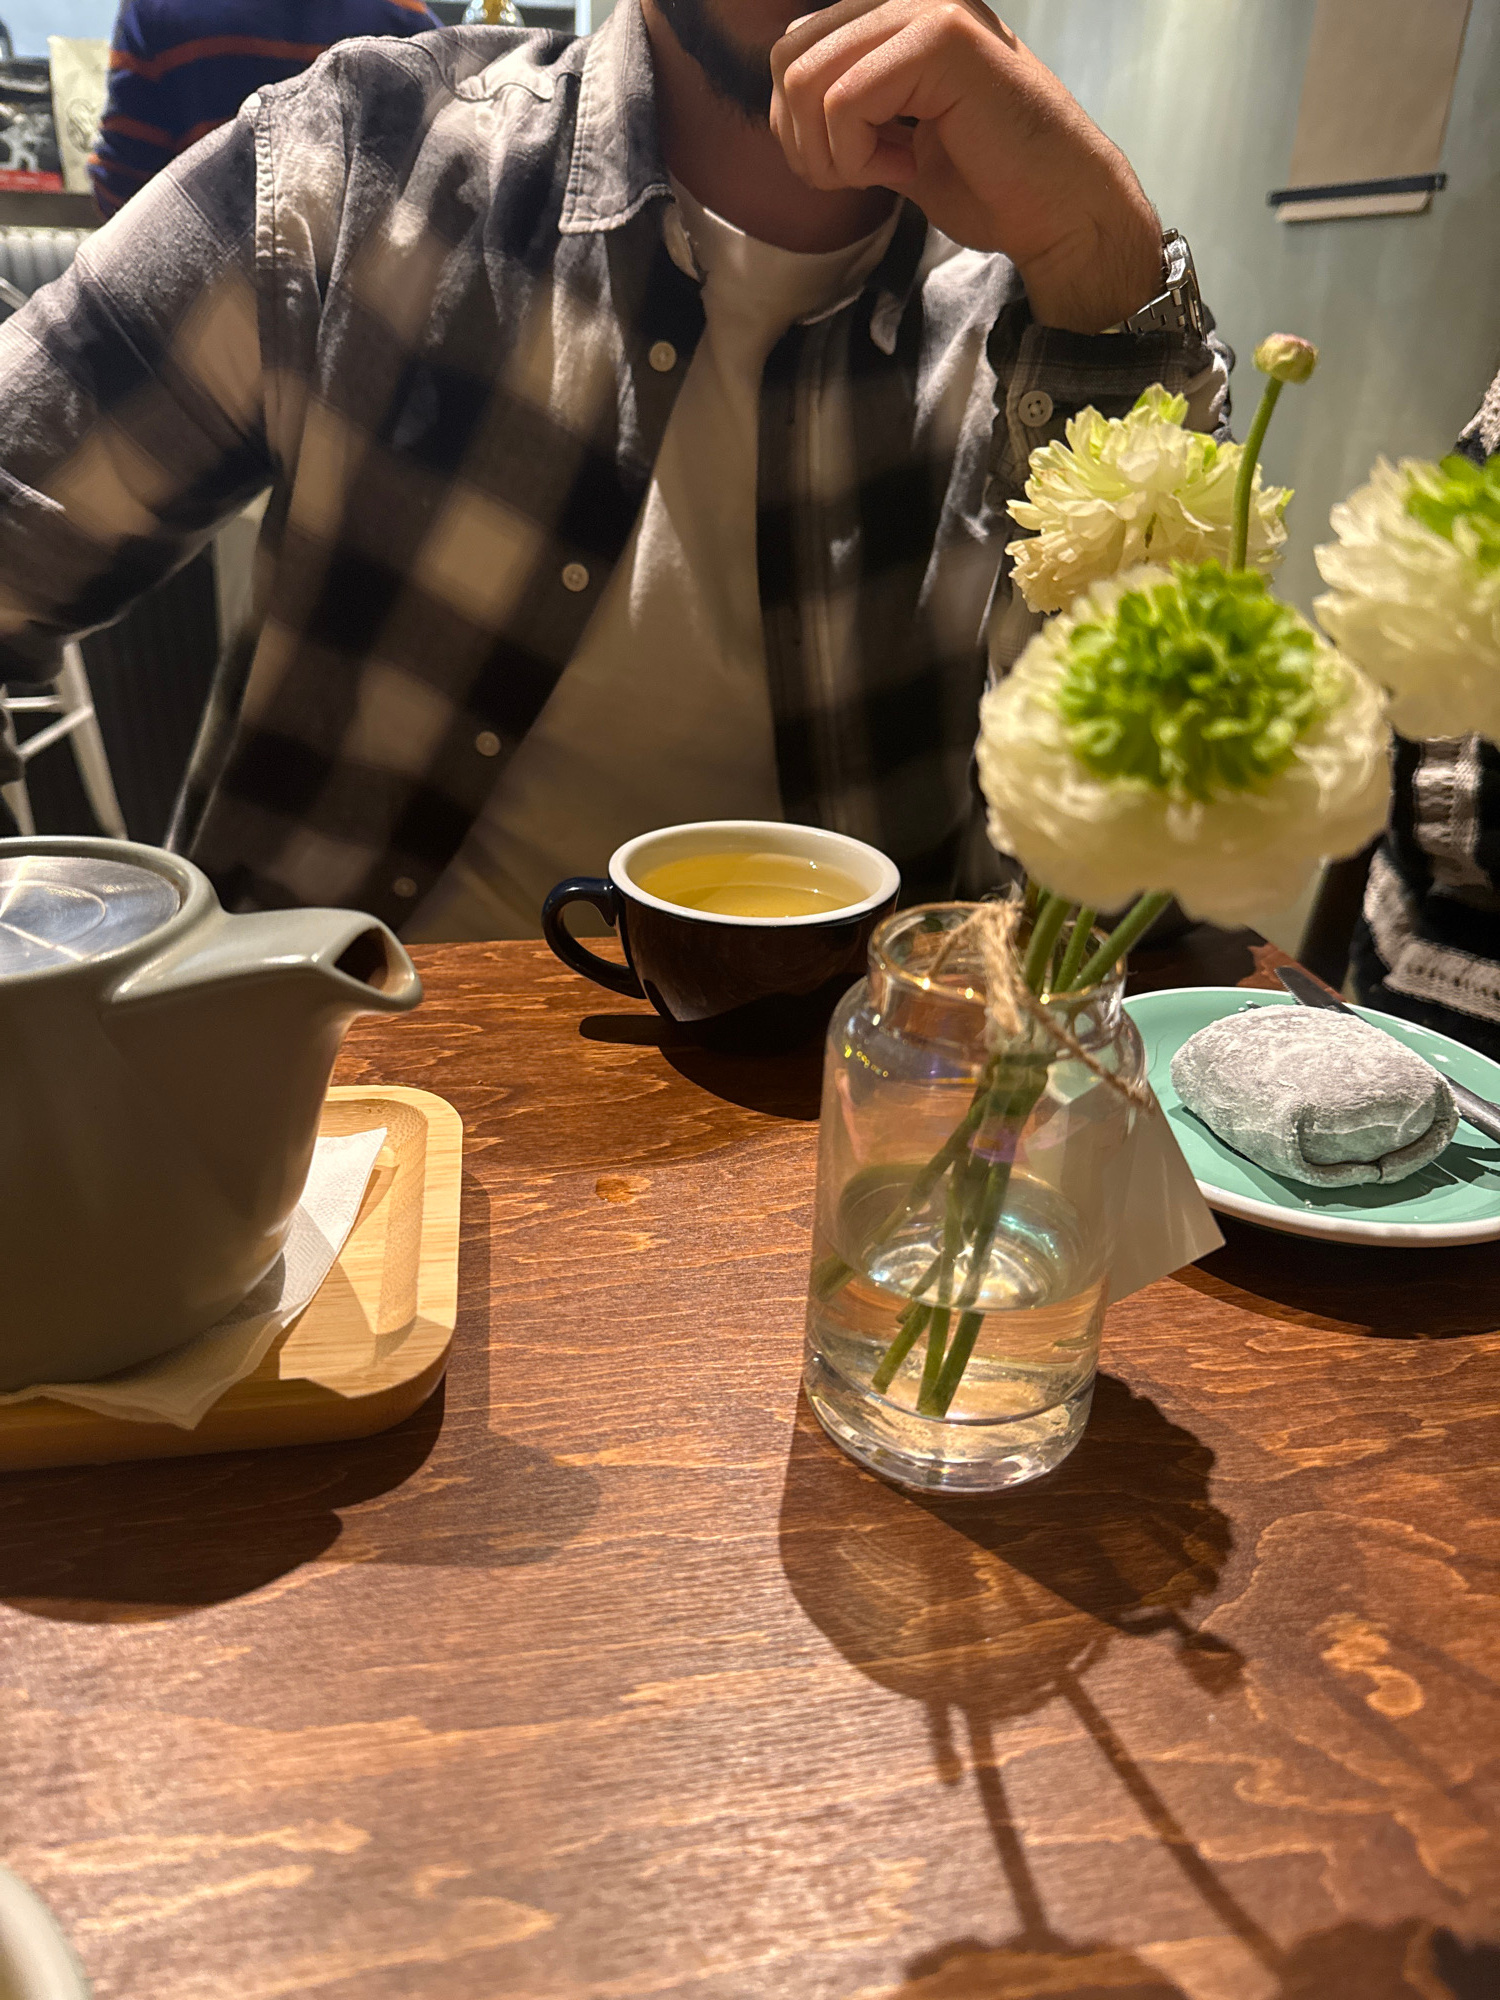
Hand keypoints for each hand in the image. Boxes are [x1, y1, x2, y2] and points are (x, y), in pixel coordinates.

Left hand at [770, 0, 1163, 331]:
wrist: (1058, 209)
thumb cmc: (988, 182)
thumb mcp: (895, 137)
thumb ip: (846, 108)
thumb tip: (783, 110)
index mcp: (895, 18)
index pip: (794, 50)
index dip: (796, 125)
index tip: (848, 167)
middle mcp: (909, 0)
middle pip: (788, 59)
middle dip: (802, 140)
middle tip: (854, 178)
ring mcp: (928, 10)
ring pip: (808, 79)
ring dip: (829, 152)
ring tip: (881, 173)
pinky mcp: (942, 39)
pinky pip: (845, 102)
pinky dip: (857, 157)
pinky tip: (902, 170)